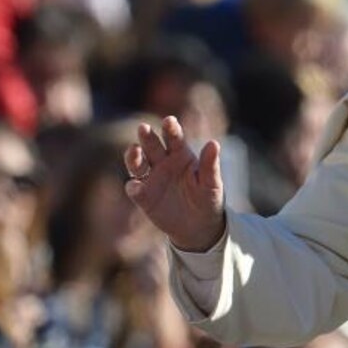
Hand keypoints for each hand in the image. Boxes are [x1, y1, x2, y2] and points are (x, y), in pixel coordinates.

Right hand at [124, 116, 224, 251]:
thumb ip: (210, 164)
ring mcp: (151, 178)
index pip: (174, 137)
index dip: (170, 128)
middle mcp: (163, 162)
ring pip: (137, 163)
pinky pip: (135, 189)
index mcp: (181, 154)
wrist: (199, 226)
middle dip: (147, 136)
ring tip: (134, 151)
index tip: (169, 121)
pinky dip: (134, 187)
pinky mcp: (144, 196)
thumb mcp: (212, 183)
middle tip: (143, 128)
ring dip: (133, 156)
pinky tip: (136, 186)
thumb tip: (214, 143)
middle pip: (152, 145)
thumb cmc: (208, 199)